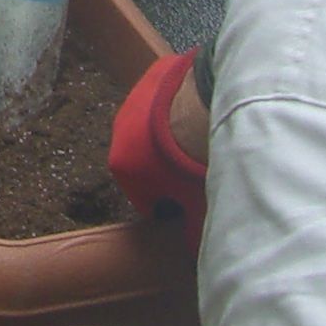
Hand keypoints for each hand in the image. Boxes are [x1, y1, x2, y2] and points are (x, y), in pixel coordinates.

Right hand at [107, 47, 207, 235]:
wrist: (205, 104)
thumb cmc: (195, 160)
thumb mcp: (197, 204)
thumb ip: (192, 229)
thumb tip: (195, 250)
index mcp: (124, 168)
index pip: (146, 199)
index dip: (171, 203)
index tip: (191, 201)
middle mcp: (119, 133)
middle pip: (146, 160)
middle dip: (168, 168)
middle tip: (198, 171)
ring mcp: (133, 99)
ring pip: (154, 126)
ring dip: (171, 133)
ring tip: (202, 137)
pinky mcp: (153, 74)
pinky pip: (166, 95)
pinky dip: (180, 102)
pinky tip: (203, 108)